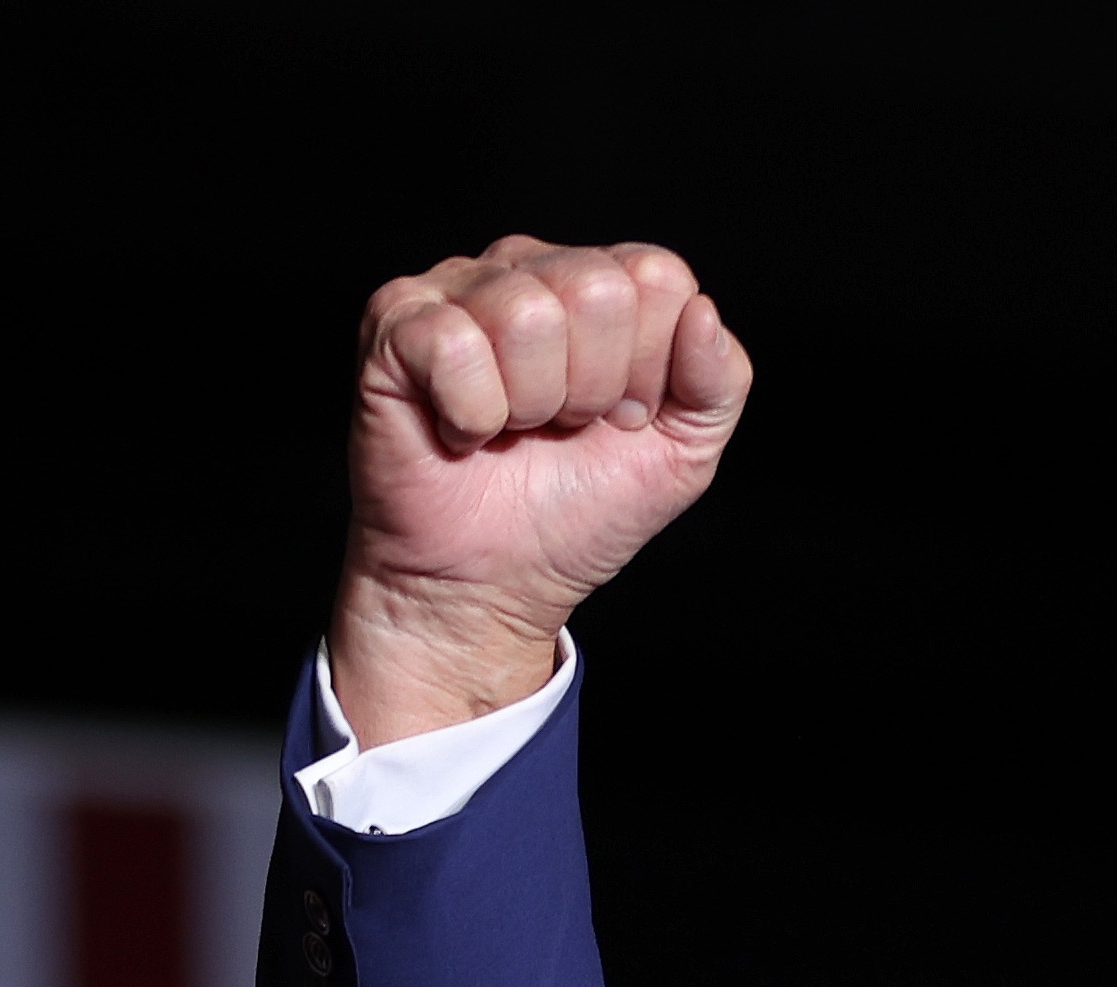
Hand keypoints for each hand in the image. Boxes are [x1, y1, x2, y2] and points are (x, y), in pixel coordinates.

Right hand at [334, 239, 749, 744]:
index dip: (647, 369)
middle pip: (596, 289)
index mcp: (599, 281)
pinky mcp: (396, 325)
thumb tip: (703, 311)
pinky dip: (469, 415)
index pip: (656, 276)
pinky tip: (460, 431)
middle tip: (558, 430)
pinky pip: (454, 345)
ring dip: (528, 406)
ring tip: (509, 433)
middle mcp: (528, 267)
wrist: (488, 588)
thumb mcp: (681, 457)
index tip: (616, 420)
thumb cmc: (574, 516)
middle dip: (590, 388)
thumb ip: (720, 383)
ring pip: (526, 315)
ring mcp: (457, 288)